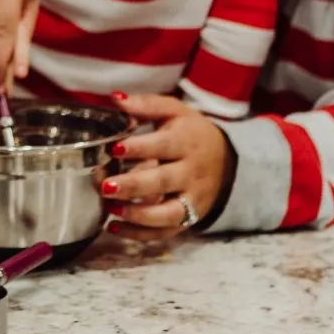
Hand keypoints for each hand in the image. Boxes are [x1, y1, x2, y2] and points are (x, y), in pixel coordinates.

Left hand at [100, 93, 229, 239]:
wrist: (227, 162)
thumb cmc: (191, 134)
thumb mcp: (175, 112)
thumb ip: (147, 105)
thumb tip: (115, 98)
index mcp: (186, 142)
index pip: (163, 146)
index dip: (139, 148)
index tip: (115, 148)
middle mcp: (191, 173)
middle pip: (163, 182)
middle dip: (134, 185)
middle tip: (106, 186)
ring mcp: (191, 199)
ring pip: (167, 213)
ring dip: (138, 215)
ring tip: (110, 210)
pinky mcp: (188, 219)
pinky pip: (165, 232)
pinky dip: (139, 234)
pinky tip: (114, 228)